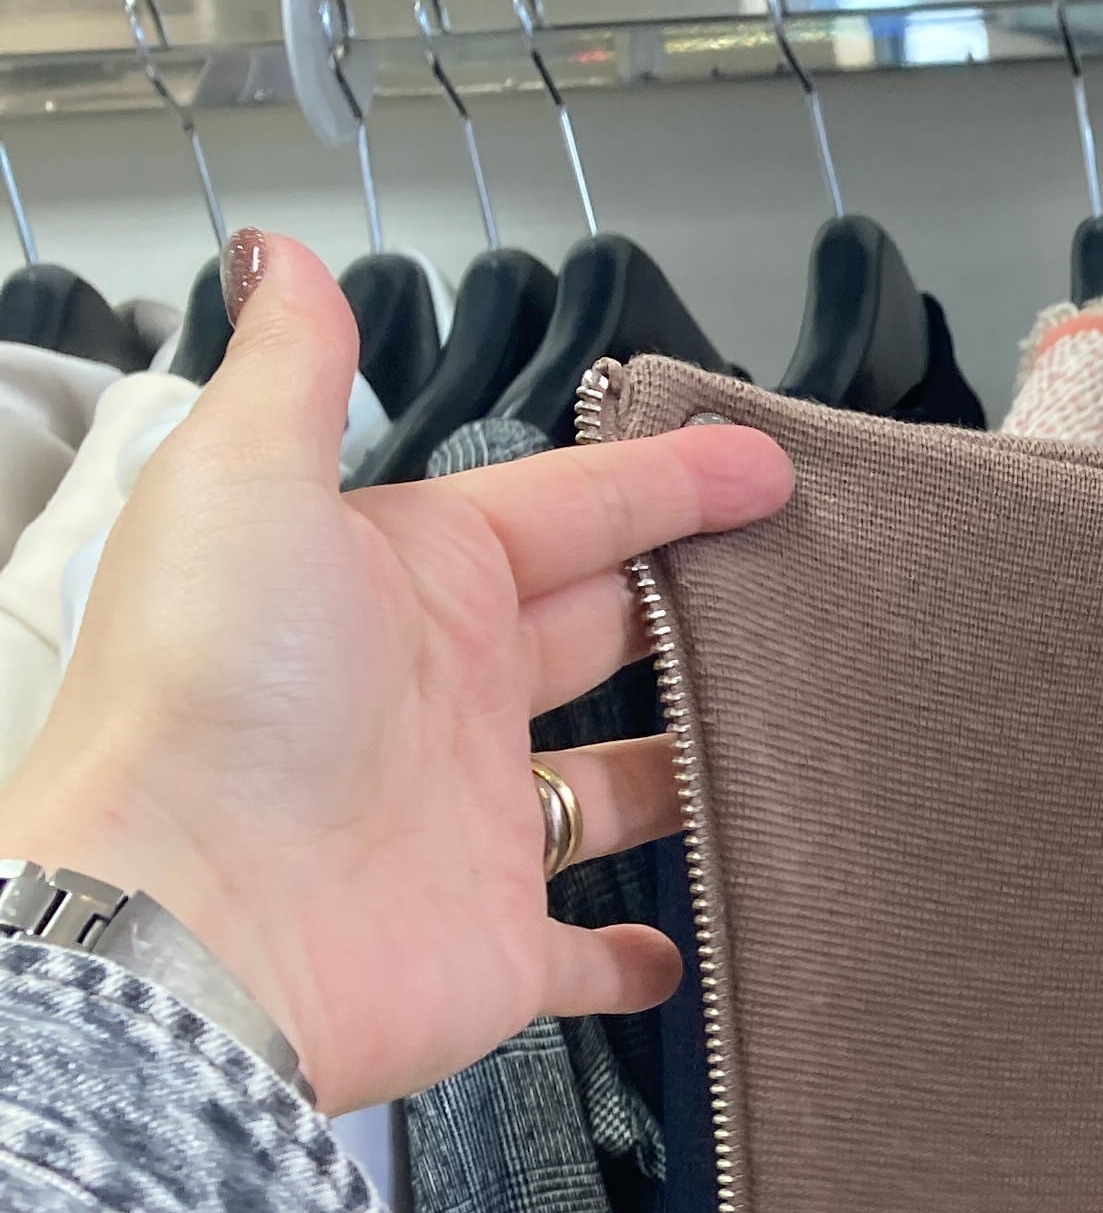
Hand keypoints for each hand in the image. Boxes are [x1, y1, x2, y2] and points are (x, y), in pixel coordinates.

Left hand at [0, 228, 790, 1113]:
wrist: (193, 913)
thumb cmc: (211, 693)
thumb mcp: (242, 480)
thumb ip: (293, 369)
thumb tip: (278, 254)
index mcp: (408, 582)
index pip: (565, 512)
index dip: (666, 483)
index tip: (763, 464)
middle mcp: (445, 698)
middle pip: (600, 634)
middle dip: (691, 608)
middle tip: (799, 586)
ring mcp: (474, 825)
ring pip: (615, 786)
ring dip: (689, 766)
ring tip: (784, 738)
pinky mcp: (496, 946)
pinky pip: (578, 954)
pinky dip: (630, 958)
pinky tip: (679, 945)